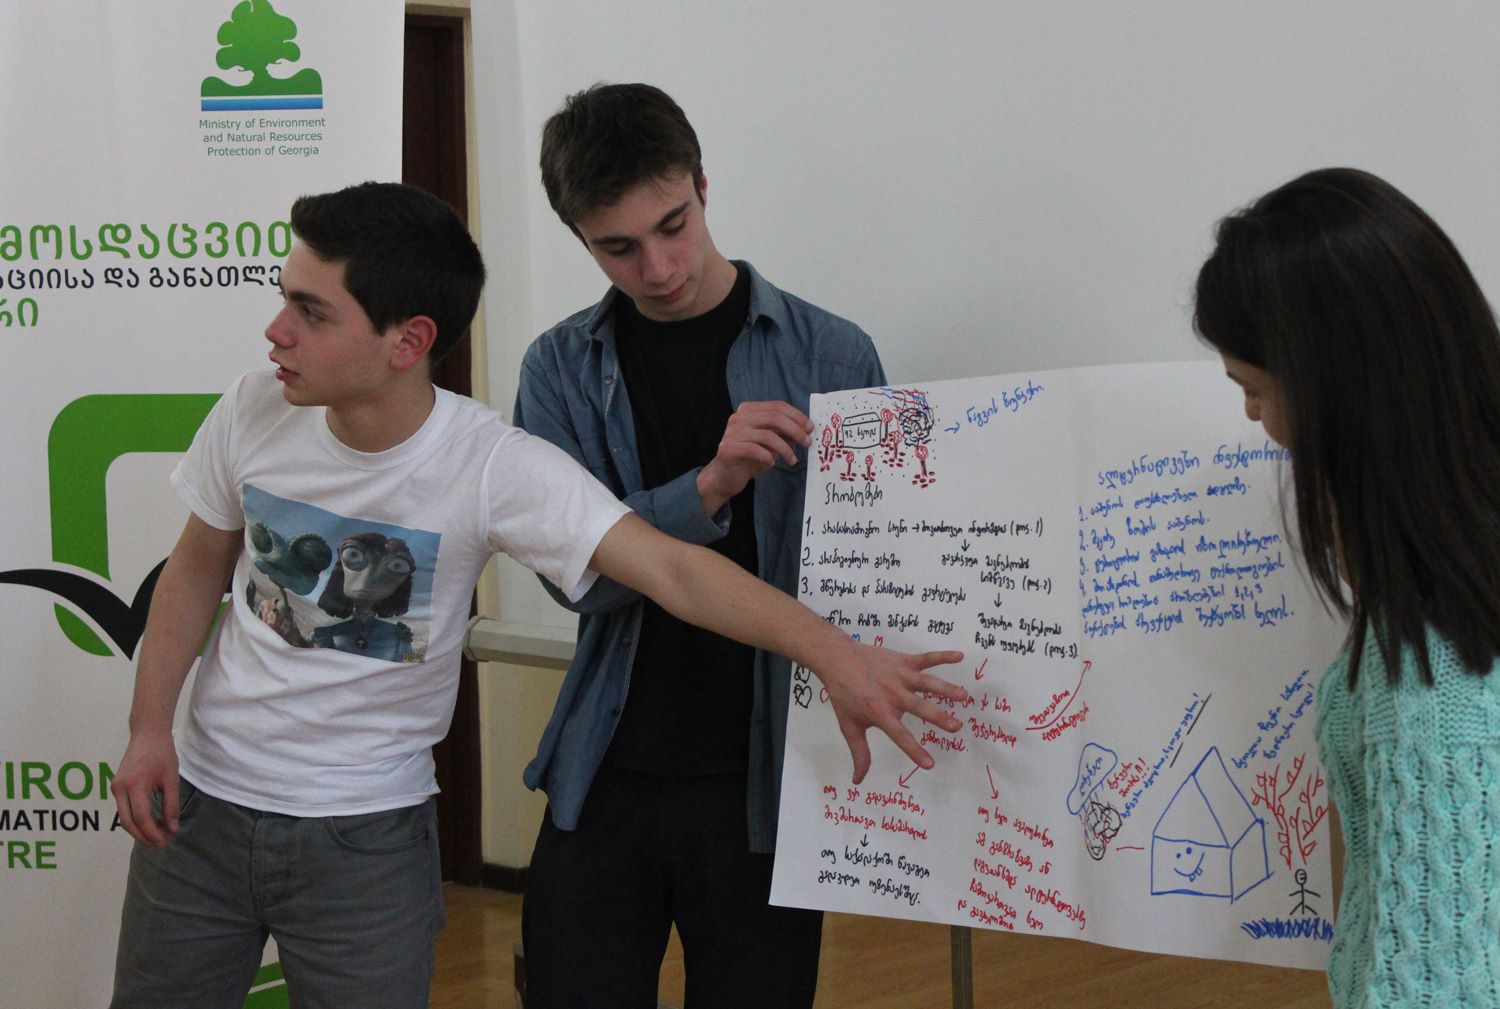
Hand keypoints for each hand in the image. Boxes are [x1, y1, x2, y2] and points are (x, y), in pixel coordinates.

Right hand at [110, 731, 179, 847]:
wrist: (147, 734)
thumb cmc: (162, 753)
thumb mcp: (171, 779)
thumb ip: (171, 805)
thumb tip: (172, 828)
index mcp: (134, 785)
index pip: (141, 818)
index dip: (153, 833)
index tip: (166, 841)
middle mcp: (119, 788)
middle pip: (128, 822)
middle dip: (144, 836)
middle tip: (161, 844)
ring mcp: (115, 788)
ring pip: (124, 818)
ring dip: (139, 830)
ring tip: (158, 836)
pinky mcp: (116, 787)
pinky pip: (123, 809)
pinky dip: (135, 820)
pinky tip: (150, 824)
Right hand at [697, 401, 813, 513]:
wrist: (725, 476)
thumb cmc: (749, 457)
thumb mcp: (770, 442)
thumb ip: (784, 433)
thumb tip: (806, 428)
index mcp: (749, 410)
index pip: (777, 406)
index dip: (797, 416)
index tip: (810, 428)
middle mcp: (739, 417)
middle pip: (774, 417)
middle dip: (795, 430)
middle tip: (807, 443)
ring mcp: (732, 432)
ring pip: (767, 435)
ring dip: (785, 449)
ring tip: (792, 460)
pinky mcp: (728, 448)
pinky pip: (755, 450)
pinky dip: (768, 457)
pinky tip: (772, 463)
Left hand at [817, 643, 967, 783]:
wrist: (837, 659)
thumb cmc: (844, 695)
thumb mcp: (849, 726)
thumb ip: (859, 753)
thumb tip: (858, 780)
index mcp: (880, 712)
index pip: (899, 735)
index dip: (914, 750)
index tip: (930, 764)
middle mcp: (893, 694)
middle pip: (919, 707)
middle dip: (938, 717)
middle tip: (956, 727)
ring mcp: (900, 676)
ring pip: (927, 683)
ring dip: (946, 689)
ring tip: (964, 696)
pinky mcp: (904, 661)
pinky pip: (925, 658)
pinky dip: (942, 656)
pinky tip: (959, 657)